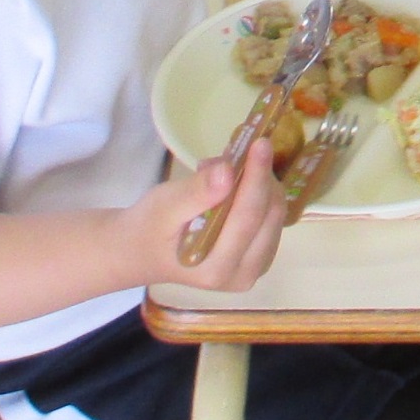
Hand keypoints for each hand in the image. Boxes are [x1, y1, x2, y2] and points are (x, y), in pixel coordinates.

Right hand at [125, 139, 286, 291]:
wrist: (143, 249)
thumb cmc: (150, 226)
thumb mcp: (164, 205)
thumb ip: (197, 192)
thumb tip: (228, 172)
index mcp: (215, 269)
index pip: (248, 217)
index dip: (257, 177)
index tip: (261, 143)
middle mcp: (241, 276)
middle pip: (269, 216)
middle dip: (260, 176)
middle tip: (239, 150)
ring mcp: (254, 269)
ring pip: (276, 216)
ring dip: (260, 184)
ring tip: (228, 171)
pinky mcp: (260, 258)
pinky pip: (272, 220)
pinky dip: (260, 195)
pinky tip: (237, 186)